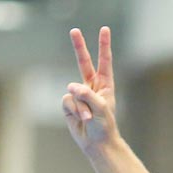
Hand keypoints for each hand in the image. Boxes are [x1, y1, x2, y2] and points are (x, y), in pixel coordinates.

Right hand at [64, 26, 118, 154]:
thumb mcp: (101, 108)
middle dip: (79, 47)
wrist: (97, 144)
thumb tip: (70, 87)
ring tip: (88, 117)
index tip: (104, 29)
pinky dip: (73, 110)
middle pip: (84, 62)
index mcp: (105, 84)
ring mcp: (79, 96)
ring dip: (80, 105)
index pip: (104, 61)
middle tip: (74, 30)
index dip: (104, 45)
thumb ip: (87, 94)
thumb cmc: (104, 126)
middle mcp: (91, 86)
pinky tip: (80, 118)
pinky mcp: (69, 105)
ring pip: (73, 90)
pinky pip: (67, 101)